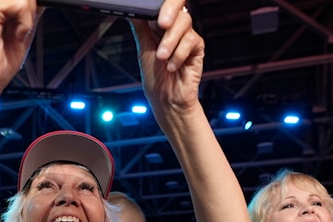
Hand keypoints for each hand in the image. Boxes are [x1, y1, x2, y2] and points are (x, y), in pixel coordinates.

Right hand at [0, 0, 39, 99]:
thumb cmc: (2, 57)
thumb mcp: (25, 25)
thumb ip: (31, 8)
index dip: (30, 6)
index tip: (26, 20)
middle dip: (31, 11)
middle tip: (22, 29)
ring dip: (28, 18)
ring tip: (17, 32)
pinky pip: (20, 5)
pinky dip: (25, 24)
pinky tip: (16, 35)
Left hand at [132, 1, 201, 116]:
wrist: (167, 101)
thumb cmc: (156, 81)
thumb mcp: (143, 51)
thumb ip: (141, 29)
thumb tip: (134, 12)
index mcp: (158, 28)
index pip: (161, 8)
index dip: (160, 7)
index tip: (152, 14)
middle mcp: (173, 31)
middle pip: (176, 8)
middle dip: (168, 14)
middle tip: (161, 24)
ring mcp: (186, 39)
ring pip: (184, 23)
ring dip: (170, 41)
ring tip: (162, 58)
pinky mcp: (197, 49)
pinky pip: (192, 40)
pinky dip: (179, 54)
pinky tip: (173, 65)